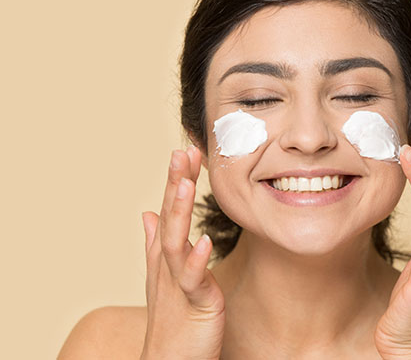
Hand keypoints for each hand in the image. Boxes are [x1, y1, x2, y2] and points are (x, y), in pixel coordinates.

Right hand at [140, 146, 224, 359]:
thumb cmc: (172, 319)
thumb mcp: (165, 276)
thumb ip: (155, 244)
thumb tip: (147, 212)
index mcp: (167, 255)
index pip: (171, 209)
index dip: (177, 180)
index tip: (187, 150)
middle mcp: (168, 264)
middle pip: (170, 217)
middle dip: (176, 184)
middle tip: (183, 151)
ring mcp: (179, 283)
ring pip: (175, 242)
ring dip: (180, 212)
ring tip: (187, 184)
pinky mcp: (194, 304)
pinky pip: (194, 280)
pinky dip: (197, 260)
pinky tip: (204, 241)